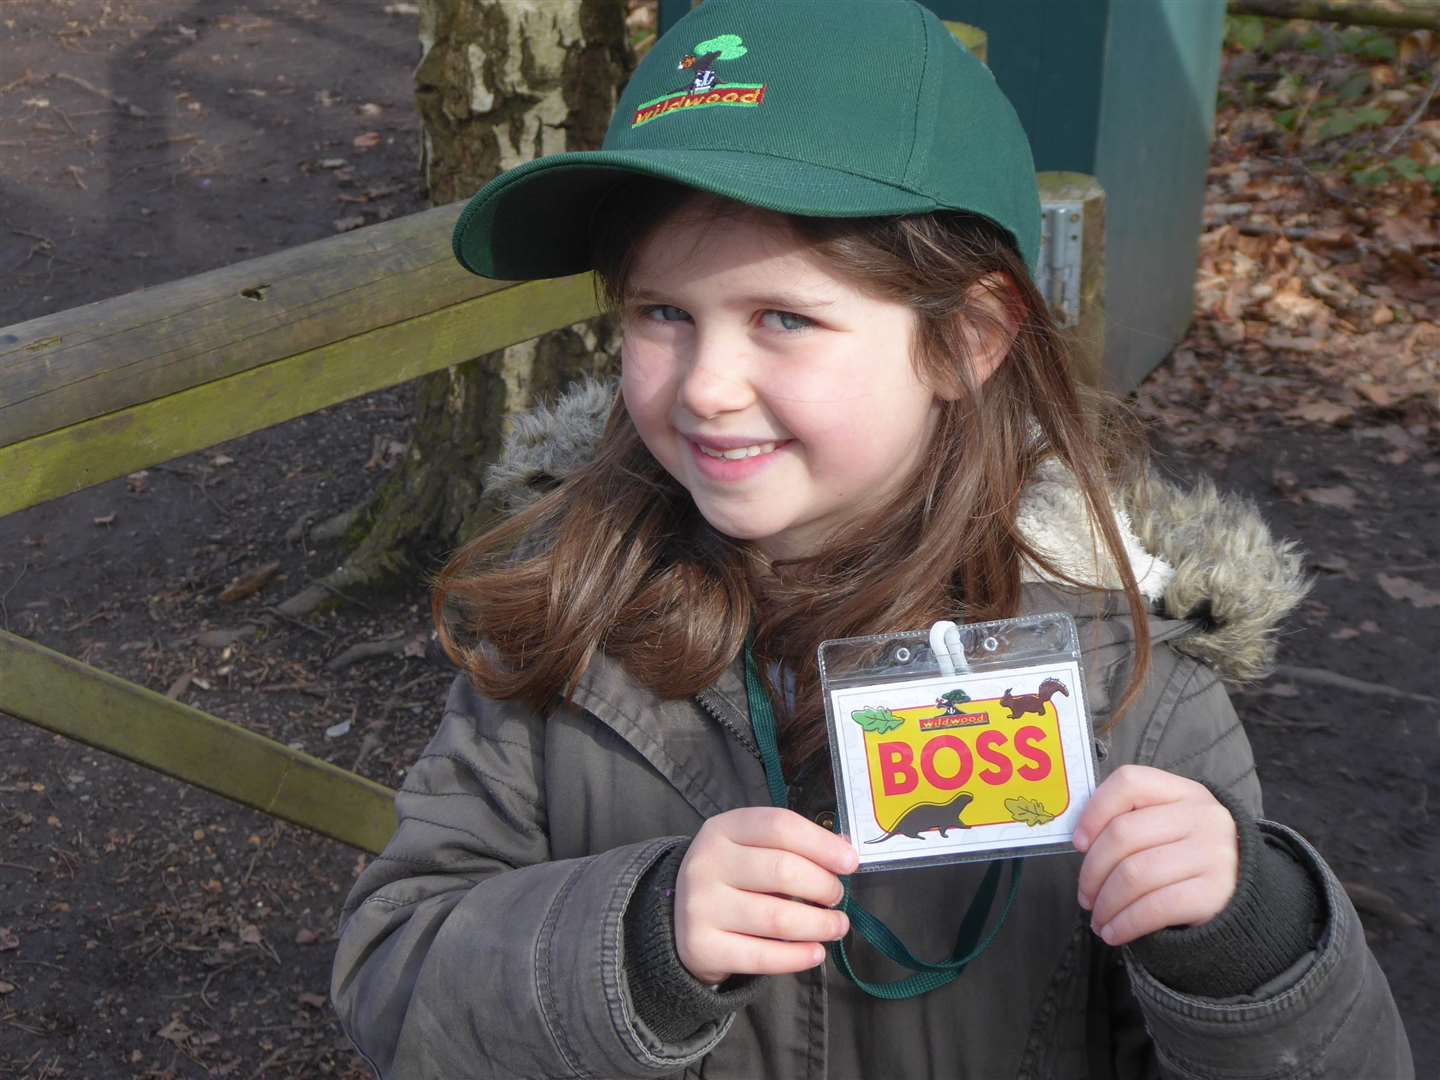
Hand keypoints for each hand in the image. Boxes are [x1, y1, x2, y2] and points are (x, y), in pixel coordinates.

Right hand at [675, 807, 857, 984]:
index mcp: (723, 829)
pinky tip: (816, 953)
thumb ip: (794, 845)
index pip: (779, 826)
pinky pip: (761, 958)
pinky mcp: (702, 948)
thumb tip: (845, 850)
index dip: (821, 844)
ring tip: (837, 926)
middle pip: (782, 871)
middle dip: (823, 886)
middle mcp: (707, 863)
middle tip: (837, 897)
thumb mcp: (752, 848)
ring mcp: (701, 907)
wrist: (678, 917)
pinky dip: (797, 958)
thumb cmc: (731, 877)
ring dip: (819, 925)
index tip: (851, 863)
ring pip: (777, 918)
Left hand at [1073, 765, 1238, 946]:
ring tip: (1098, 917)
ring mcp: (1213, 854)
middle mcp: (1203, 816)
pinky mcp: (1216, 893)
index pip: (1129, 783)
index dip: (1094, 811)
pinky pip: (1155, 907)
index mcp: (1184, 792)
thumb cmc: (1189, 858)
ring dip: (1106, 903)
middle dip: (1092, 870)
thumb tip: (1081, 843)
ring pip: (1135, 874)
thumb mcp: (1170, 826)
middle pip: (1124, 834)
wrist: (1247, 896)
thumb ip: (1133, 821)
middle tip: (1084, 895)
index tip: (1078, 843)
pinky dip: (1125, 923)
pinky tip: (1113, 932)